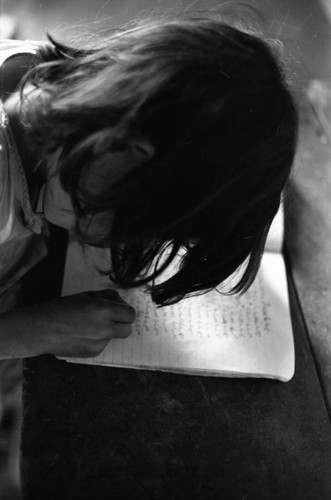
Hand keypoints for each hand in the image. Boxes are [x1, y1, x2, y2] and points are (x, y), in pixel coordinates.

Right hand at [1, 289, 135, 358]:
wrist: (42, 329)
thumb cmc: (62, 309)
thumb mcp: (86, 296)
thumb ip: (107, 297)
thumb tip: (121, 301)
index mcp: (102, 310)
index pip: (130, 314)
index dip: (126, 311)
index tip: (120, 310)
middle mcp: (103, 328)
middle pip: (127, 329)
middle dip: (122, 323)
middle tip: (111, 318)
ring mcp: (98, 343)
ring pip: (114, 337)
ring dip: (108, 331)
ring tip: (90, 325)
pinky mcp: (92, 353)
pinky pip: (103, 344)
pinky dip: (98, 339)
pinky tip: (83, 334)